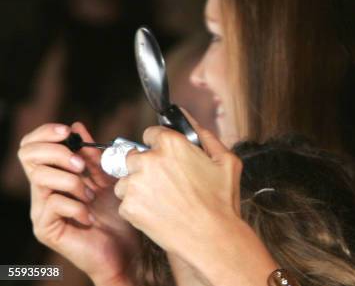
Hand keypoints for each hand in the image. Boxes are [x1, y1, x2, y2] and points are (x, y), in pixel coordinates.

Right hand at [18, 122, 138, 285]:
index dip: (45, 133)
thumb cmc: (116, 214)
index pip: (31, 145)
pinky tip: (89, 215)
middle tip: (82, 165)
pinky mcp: (45, 228)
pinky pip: (53, 203)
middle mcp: (42, 190)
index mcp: (55, 174)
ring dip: (73, 182)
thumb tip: (77, 126)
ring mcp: (41, 210)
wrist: (125, 249)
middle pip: (28, 155)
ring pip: (41, 177)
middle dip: (57, 152)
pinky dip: (76, 205)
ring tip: (91, 196)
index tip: (67, 131)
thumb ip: (93, 154)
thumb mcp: (107, 177)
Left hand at [114, 111, 278, 285]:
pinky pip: (126, 202)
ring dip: (137, 186)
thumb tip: (189, 120)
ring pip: (126, 180)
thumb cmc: (221, 201)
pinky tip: (158, 212)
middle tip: (162, 181)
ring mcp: (136, 184)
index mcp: (171, 144)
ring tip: (161, 199)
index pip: (150, 133)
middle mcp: (149, 160)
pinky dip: (137, 207)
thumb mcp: (226, 161)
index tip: (164, 156)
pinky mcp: (129, 206)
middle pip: (133, 155)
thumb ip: (205, 135)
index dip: (158, 145)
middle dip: (144, 166)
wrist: (211, 237)